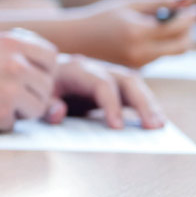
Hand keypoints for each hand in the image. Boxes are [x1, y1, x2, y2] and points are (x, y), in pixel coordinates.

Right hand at [0, 29, 58, 130]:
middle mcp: (16, 63)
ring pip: (37, 108)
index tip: (31, 79)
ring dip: (19, 112)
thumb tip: (45, 71)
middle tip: (8, 97)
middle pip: (47, 86)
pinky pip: (15, 124)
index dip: (43, 71)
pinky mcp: (1, 113)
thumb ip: (15, 55)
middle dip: (32, 95)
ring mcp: (10, 89)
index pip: (50, 57)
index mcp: (12, 42)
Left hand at [45, 54, 165, 129]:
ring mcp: (107, 74)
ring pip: (135, 84)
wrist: (39, 73)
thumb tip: (59, 113)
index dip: (111, 104)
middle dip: (142, 103)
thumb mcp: (36, 98)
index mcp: (76, 70)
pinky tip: (155, 122)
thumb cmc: (40, 89)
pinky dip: (146, 105)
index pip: (101, 84)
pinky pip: (134, 92)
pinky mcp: (113, 84)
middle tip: (153, 126)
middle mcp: (97, 68)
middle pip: (126, 79)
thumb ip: (45, 107)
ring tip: (159, 126)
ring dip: (150, 104)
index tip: (117, 128)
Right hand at [64, 0, 195, 67]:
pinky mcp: (138, 70)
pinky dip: (163, 44)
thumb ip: (160, 1)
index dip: (190, 17)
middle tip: (185, 17)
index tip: (195, 9)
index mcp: (137, 31)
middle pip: (182, 46)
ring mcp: (139, 64)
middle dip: (188, 31)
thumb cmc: (104, 16)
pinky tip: (149, 34)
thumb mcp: (131, 3)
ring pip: (172, 52)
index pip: (176, 27)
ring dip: (176, 37)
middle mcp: (140, 51)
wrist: (78, 40)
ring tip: (163, 22)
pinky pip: (160, 56)